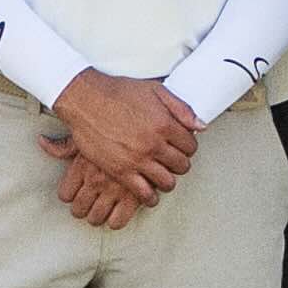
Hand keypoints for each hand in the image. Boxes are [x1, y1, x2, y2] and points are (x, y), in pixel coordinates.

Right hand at [48, 68, 198, 231]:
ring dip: (167, 180)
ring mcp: (137, 159)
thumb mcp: (155, 90)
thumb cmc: (118, 92)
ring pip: (167, 182)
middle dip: (179, 163)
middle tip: (172, 160)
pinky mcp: (121, 171)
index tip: (181, 147)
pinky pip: (144, 193)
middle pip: (181, 165)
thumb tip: (201, 126)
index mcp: (165, 124)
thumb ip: (181, 108)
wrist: (86, 100)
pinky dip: (151, 197)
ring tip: (162, 175)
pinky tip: (150, 193)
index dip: (188, 146)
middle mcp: (154, 144)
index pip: (191, 146)